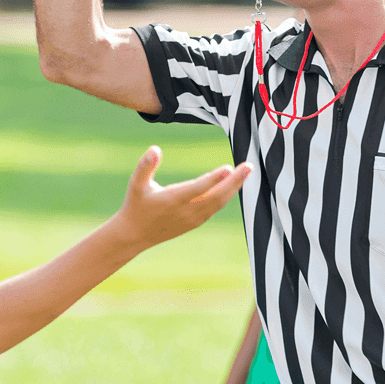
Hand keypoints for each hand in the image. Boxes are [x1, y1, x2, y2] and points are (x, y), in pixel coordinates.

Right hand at [107, 147, 251, 251]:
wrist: (135, 235)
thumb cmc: (136, 205)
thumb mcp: (136, 184)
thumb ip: (145, 166)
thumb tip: (155, 148)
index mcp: (171, 200)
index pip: (197, 188)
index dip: (213, 179)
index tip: (228, 167)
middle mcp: (185, 211)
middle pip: (216, 196)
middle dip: (234, 181)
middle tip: (248, 166)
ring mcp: (193, 218)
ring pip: (219, 203)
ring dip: (234, 188)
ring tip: (246, 172)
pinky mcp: (196, 222)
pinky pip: (215, 208)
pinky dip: (227, 196)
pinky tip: (234, 184)